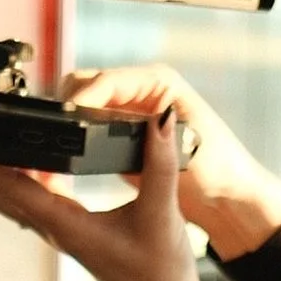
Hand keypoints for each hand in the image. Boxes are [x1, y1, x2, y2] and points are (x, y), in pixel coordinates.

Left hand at [0, 105, 220, 280]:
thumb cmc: (161, 274)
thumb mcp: (163, 213)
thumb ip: (161, 164)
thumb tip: (161, 120)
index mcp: (66, 225)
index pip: (9, 188)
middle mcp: (54, 230)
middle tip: (6, 125)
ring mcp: (59, 234)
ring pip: (14, 199)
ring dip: (12, 168)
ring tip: (30, 135)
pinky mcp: (71, 233)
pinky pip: (37, 202)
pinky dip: (34, 179)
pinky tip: (57, 160)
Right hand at [56, 66, 280, 260]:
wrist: (227, 201)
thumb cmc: (220, 170)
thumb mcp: (182, 148)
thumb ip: (152, 137)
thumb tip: (121, 127)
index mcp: (158, 82)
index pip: (108, 79)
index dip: (84, 96)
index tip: (67, 117)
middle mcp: (140, 92)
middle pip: (87, 85)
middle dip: (68, 107)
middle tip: (56, 136)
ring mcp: (128, 114)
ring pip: (82, 106)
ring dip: (67, 124)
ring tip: (53, 150)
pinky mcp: (121, 138)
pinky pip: (86, 130)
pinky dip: (73, 141)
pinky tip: (63, 160)